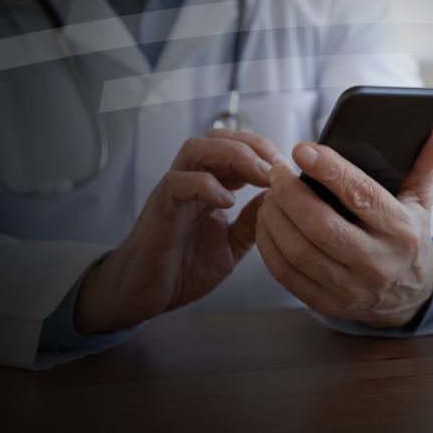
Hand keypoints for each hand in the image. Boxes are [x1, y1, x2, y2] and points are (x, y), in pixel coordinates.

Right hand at [73, 129, 280, 333]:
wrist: (142, 294)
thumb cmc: (181, 269)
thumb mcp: (231, 244)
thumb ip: (251, 221)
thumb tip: (280, 198)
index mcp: (208, 187)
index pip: (237, 149)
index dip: (264, 153)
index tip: (289, 170)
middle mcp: (190, 182)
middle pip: (218, 138)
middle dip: (253, 146)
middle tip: (278, 167)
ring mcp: (173, 193)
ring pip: (197, 149)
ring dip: (234, 155)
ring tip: (259, 176)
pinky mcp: (159, 210)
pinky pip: (177, 183)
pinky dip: (204, 185)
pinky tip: (226, 201)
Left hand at [257, 123, 432, 327]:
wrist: (411, 294)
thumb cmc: (408, 237)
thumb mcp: (421, 201)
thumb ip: (425, 163)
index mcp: (400, 229)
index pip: (359, 194)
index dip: (328, 169)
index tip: (302, 149)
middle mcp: (377, 261)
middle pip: (320, 224)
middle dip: (289, 193)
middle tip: (276, 172)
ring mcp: (351, 287)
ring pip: (298, 250)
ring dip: (274, 217)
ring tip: (269, 195)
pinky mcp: (329, 303)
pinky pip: (287, 274)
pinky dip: (269, 245)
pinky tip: (267, 223)